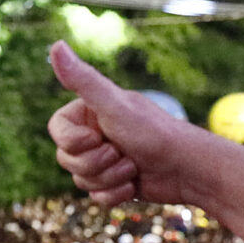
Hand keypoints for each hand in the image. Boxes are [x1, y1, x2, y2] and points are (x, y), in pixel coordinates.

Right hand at [46, 42, 200, 206]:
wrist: (187, 168)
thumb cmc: (153, 133)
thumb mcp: (114, 105)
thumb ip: (82, 79)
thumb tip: (56, 45)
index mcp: (89, 112)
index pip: (57, 131)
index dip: (75, 141)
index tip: (100, 137)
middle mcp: (94, 133)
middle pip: (66, 159)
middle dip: (96, 163)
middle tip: (122, 153)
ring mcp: (103, 159)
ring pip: (80, 180)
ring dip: (109, 179)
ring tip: (133, 168)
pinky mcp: (113, 183)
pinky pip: (96, 197)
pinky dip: (115, 194)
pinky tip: (134, 185)